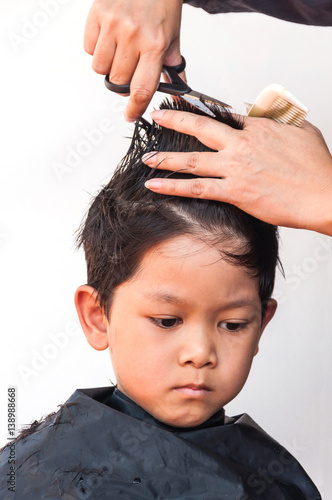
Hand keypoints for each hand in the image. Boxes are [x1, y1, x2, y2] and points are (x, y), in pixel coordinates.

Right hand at [84, 0, 183, 121]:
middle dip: (123, 82)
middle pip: (118, 82)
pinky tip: (109, 37)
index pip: (142, 89)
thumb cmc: (162, 3)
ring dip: (108, 66)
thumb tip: (177, 93)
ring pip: (100, 68)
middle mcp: (133, 36)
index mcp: (154, 45)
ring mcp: (113, 25)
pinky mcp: (97, 14)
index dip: (135, 108)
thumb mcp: (173, 37)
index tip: (131, 115)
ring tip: (119, 50)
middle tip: (130, 69)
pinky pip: (89, 48)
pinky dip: (97, 48)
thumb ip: (173, 68)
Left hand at [143, 109, 331, 235]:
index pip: (224, 115)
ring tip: (147, 158)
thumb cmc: (316, 167)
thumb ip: (276, 116)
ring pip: (193, 160)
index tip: (186, 107)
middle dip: (175, 121)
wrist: (323, 194)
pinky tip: (156, 185)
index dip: (203, 110)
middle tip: (156, 117)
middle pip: (201, 129)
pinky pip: (197, 188)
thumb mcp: (301, 129)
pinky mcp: (235, 192)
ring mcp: (236, 168)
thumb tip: (254, 110)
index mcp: (259, 128)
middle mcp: (243, 145)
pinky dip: (174, 187)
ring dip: (166, 158)